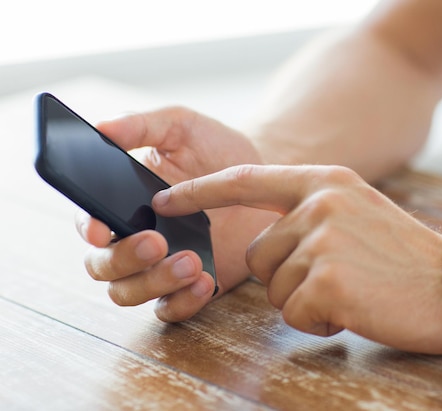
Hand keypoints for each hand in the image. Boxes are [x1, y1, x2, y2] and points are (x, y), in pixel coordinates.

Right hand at [76, 107, 277, 321]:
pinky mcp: (188, 286)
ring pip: (129, 293)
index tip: (104, 229)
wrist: (262, 179)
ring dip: (153, 282)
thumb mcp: (182, 127)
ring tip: (192, 260)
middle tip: (157, 241)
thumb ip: (143, 125)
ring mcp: (159, 266)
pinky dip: (182, 302)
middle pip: (102, 266)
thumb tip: (103, 126)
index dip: (89, 228)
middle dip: (124, 259)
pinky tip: (205, 280)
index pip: (89, 221)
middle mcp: (132, 238)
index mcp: (121, 202)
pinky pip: (170, 309)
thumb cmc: (215, 150)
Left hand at [152, 164, 441, 353]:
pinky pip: (294, 314)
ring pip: (273, 287)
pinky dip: (319, 321)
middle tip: (336, 279)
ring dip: (304, 300)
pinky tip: (356, 308)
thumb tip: (265, 238)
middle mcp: (320, 204)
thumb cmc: (404, 257)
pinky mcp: (328, 282)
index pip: (247, 179)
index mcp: (325, 181)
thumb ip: (311, 211)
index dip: (201, 190)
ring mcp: (323, 241)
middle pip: (257, 253)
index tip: (166, 199)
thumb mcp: (357, 211)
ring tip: (352, 291)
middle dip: (285, 277)